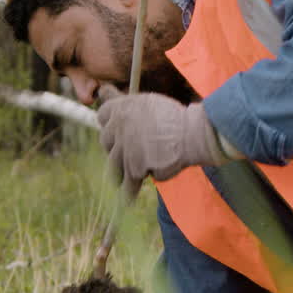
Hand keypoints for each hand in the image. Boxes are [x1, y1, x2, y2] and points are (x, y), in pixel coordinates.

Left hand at [96, 86, 226, 196]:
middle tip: (126, 153)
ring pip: (115, 165)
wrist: (191, 134)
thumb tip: (101, 90)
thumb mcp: (148, 102)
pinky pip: (128, 183)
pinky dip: (127, 194)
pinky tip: (126, 203)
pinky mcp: (135, 168)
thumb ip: (125, 104)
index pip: (102, 116)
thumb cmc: (175, 118)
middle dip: (115, 148)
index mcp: (121, 108)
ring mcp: (125, 150)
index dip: (109, 124)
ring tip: (123, 181)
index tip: (115, 131)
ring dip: (121, 172)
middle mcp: (119, 128)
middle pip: (106, 142)